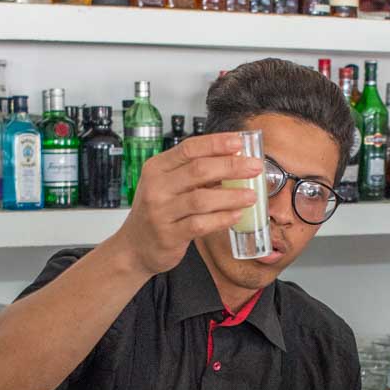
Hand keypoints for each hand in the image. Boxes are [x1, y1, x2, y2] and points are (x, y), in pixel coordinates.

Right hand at [112, 133, 262, 277]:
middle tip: (255, 167)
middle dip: (231, 167)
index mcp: (157, 168)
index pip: (189, 148)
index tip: (239, 143)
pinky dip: (221, 219)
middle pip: (198, 170)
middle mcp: (156, 187)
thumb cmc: (158, 212)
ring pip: (201, 199)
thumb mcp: (168, 185)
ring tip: (251, 195)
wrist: (135, 246)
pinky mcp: (169, 235)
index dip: (216, 143)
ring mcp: (161, 212)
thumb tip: (233, 160)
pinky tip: (236, 215)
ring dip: (231, 196)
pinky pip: (200, 224)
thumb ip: (194, 173)